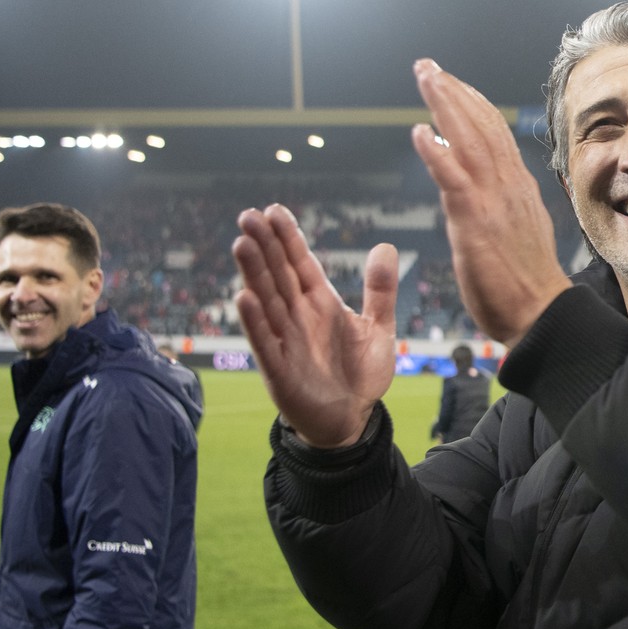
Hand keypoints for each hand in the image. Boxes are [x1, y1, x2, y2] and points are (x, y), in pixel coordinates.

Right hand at [233, 205, 400, 447]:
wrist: (351, 418)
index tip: (273, 210)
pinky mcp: (280, 370)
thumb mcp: (378, 328)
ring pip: (267, 301)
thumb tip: (386, 246)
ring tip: (242, 244)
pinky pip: (266, 343)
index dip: (287, 238)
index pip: (300, 263)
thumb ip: (380, 290)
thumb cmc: (360, 373)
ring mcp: (287, 341)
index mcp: (320, 302)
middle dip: (264, 246)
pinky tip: (243, 298)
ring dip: (254, 275)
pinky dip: (255, 322)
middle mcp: (299, 316)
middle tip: (248, 215)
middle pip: (278, 275)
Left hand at [411, 59, 572, 347]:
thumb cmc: (525, 284)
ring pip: (468, 139)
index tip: (453, 84)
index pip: (494, 133)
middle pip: (481, 125)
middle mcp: (507, 185)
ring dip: (444, 104)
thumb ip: (503, 206)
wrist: (540, 314)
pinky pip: (453, 178)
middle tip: (428, 67)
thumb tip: (485, 192)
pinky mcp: (476, 221)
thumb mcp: (517, 232)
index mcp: (516, 188)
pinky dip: (436, 151)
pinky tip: (420, 131)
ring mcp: (493, 200)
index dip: (472, 104)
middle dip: (454, 91)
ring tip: (425, 78)